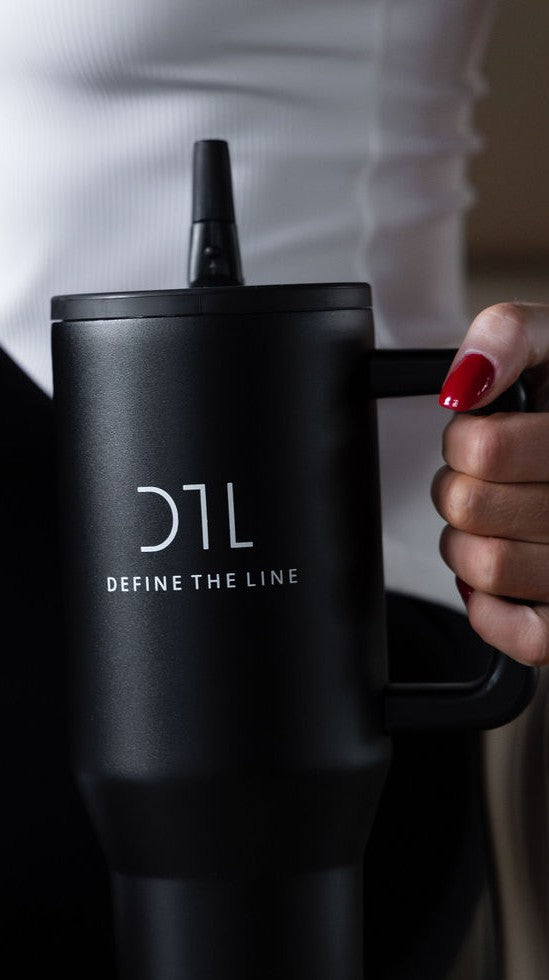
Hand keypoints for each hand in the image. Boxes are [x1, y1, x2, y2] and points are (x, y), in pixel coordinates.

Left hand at [431, 302, 548, 665]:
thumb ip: (510, 336)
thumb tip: (464, 384)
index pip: (483, 450)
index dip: (463, 440)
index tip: (482, 431)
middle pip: (470, 507)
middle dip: (458, 488)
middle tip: (485, 479)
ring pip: (485, 568)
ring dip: (466, 543)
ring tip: (496, 522)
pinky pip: (526, 637)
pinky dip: (492, 609)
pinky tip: (503, 575)